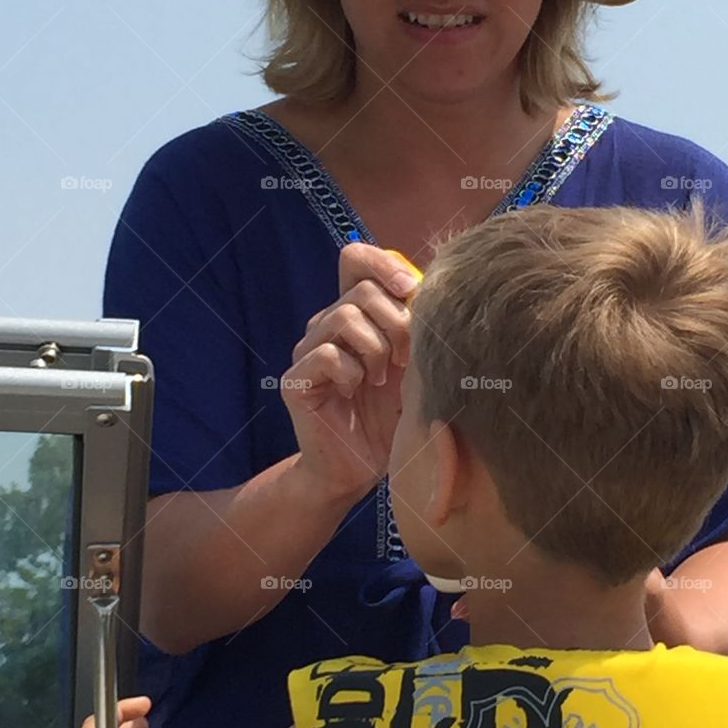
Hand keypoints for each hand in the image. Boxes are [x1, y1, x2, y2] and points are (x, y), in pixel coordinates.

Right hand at [283, 245, 420, 500]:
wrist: (360, 468)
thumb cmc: (392, 415)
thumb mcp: (412, 365)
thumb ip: (415, 328)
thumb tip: (431, 290)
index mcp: (354, 313)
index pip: (356, 259)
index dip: (383, 263)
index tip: (413, 289)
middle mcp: (326, 324)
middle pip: (361, 291)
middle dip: (395, 322)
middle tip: (405, 359)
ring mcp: (307, 350)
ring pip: (344, 317)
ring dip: (375, 350)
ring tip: (380, 380)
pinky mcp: (296, 379)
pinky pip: (327, 354)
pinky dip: (351, 372)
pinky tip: (354, 393)